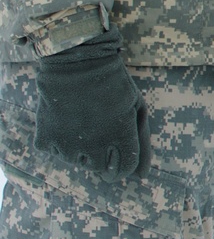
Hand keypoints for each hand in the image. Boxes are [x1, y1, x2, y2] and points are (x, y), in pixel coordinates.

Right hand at [34, 28, 144, 177]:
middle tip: (100, 131)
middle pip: (101, 169)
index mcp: (120, 136)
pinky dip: (59, 140)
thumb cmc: (113, 84)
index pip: (125, 168)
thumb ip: (142, 141)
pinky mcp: (46, 140)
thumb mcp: (136, 107)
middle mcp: (94, 145)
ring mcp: (67, 145)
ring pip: (77, 162)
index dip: (125, 166)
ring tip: (83, 121)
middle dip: (104, 156)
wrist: (76, 62)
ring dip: (81, 148)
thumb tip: (142, 176)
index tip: (120, 158)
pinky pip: (55, 151)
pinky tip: (65, 119)